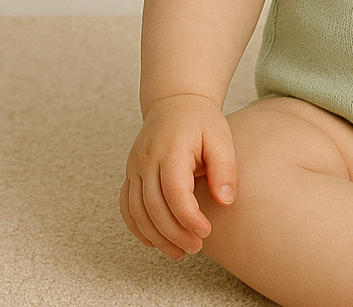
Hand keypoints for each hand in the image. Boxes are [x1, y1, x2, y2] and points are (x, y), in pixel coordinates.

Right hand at [120, 93, 236, 257]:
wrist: (175, 101)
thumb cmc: (201, 121)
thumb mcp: (221, 138)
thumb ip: (224, 168)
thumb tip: (226, 200)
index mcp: (170, 149)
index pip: (174, 192)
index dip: (189, 217)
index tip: (206, 231)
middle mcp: (146, 160)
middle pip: (153, 207)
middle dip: (174, 233)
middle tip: (196, 247)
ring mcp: (134, 167)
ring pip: (137, 212)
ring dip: (156, 236)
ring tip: (179, 251)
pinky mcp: (130, 174)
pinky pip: (127, 207)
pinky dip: (138, 227)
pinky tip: (156, 241)